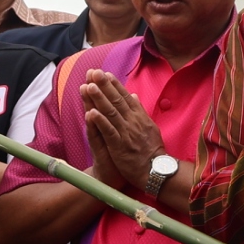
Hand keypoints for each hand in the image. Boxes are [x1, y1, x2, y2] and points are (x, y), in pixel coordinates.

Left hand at [82, 70, 166, 190]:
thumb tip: (134, 95)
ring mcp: (125, 133)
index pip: (125, 97)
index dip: (114, 85)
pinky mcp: (119, 145)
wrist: (155, 170)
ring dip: (99, 99)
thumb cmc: (152, 150)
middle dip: (104, 86)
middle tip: (94, 72)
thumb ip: (140, 110)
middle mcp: (133, 122)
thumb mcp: (150, 126)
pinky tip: (91, 112)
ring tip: (89, 86)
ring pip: (111, 112)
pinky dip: (100, 121)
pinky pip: (108, 131)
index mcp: (140, 117)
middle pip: (116, 100)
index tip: (105, 73)